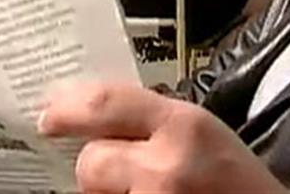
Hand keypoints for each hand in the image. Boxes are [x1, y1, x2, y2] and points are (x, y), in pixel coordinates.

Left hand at [39, 83, 287, 193]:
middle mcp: (165, 169)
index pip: (105, 106)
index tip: (49, 113)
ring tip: (148, 190)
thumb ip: (154, 120)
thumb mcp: (203, 132)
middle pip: (91, 162)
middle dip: (96, 166)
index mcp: (183, 126)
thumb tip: (92, 115)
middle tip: (117, 171)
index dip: (68, 108)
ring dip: (111, 193)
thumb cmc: (240, 182)